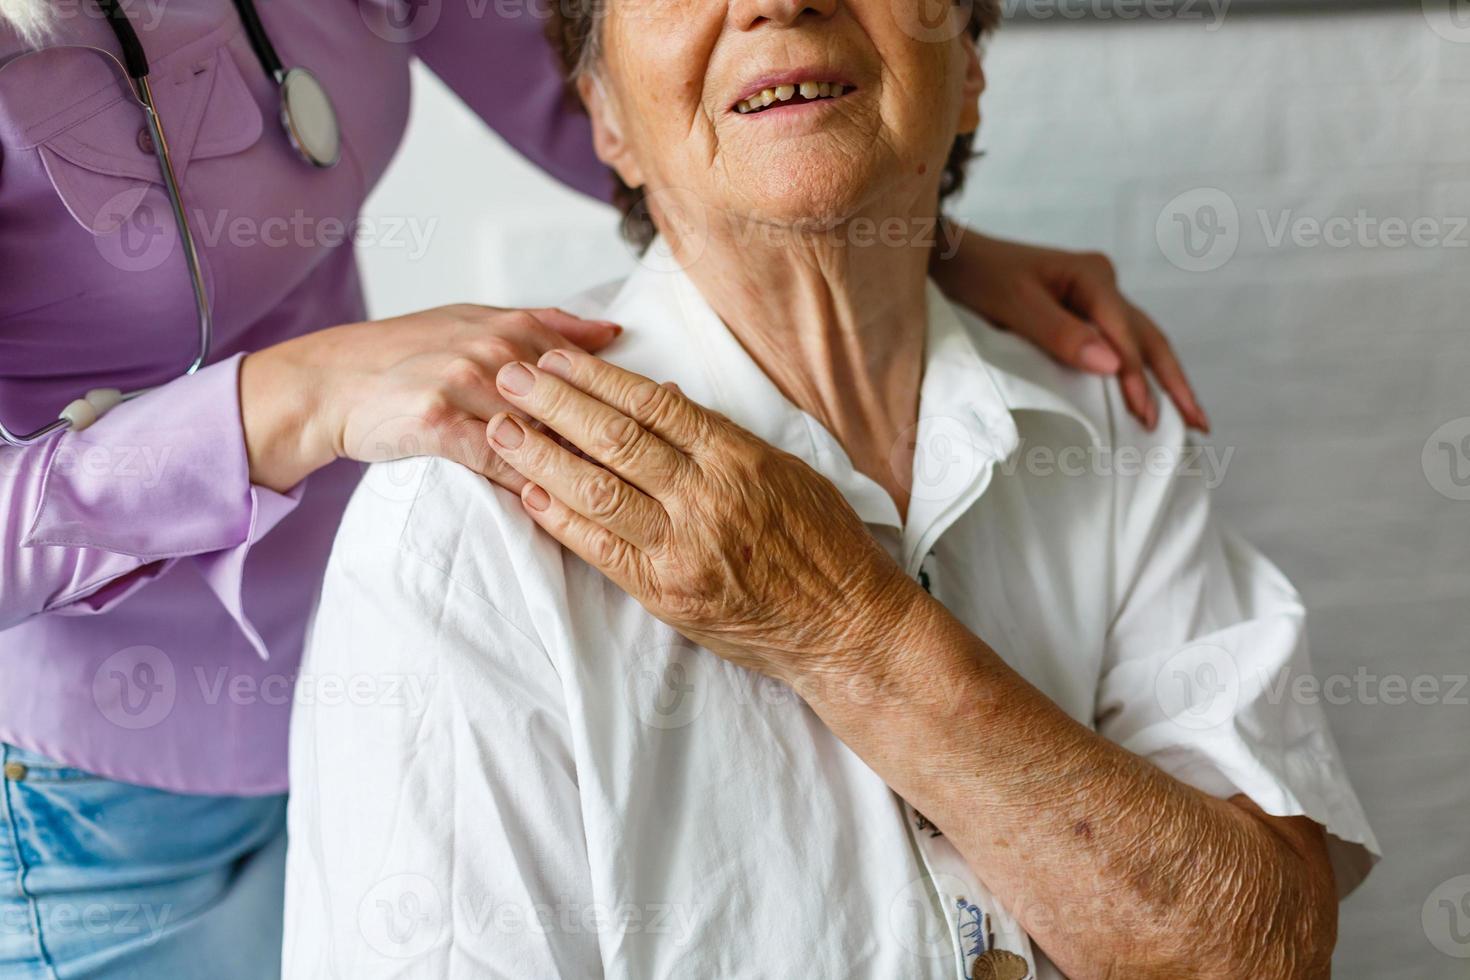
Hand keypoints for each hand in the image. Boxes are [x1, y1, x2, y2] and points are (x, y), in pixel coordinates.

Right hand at [240, 305, 620, 492]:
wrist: (332, 381)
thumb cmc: (407, 354)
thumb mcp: (475, 322)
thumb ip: (546, 326)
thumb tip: (611, 332)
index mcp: (511, 326)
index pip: (589, 366)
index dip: (630, 401)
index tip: (668, 428)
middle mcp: (494, 350)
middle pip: (575, 401)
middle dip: (615, 438)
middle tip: (657, 471)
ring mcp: (467, 385)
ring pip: (543, 434)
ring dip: (580, 467)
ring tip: (620, 499)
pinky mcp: (440, 423)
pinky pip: (500, 461)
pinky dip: (530, 485)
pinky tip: (556, 506)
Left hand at [484, 349, 923, 682]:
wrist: (844, 626)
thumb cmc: (824, 544)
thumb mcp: (787, 471)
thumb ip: (721, 437)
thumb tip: (662, 396)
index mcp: (739, 459)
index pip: (654, 406)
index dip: (598, 378)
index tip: (556, 357)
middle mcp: (708, 498)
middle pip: (615, 439)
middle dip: (555, 404)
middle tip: (510, 376)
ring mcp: (683, 549)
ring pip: (597, 491)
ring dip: (541, 457)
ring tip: (501, 429)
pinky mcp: (666, 593)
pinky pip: (600, 550)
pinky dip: (560, 519)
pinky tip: (527, 493)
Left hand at [932, 230, 1208, 431]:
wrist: (950, 256)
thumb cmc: (977, 277)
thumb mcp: (1013, 305)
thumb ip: (1060, 333)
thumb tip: (1115, 365)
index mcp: (1092, 277)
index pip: (1125, 336)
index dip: (1137, 380)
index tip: (1148, 418)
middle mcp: (1102, 284)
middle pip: (1149, 338)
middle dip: (1174, 383)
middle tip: (1201, 426)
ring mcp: (1094, 296)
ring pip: (1139, 341)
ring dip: (1163, 379)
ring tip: (1188, 419)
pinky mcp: (1082, 311)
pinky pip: (1118, 344)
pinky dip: (1136, 372)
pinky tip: (1146, 396)